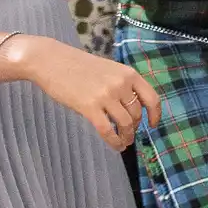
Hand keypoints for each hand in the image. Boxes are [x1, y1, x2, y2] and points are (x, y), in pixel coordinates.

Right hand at [0, 36, 161, 150]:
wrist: (51, 61)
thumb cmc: (78, 66)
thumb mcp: (109, 70)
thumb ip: (123, 85)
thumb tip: (134, 109)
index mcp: (128, 74)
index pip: (152, 98)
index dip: (155, 115)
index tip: (153, 124)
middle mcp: (120, 84)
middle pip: (137, 114)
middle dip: (135, 127)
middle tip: (129, 133)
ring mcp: (105, 95)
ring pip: (125, 124)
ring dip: (126, 136)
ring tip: (123, 142)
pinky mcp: (89, 106)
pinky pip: (107, 130)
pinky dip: (114, 141)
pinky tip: (115, 145)